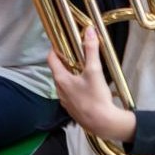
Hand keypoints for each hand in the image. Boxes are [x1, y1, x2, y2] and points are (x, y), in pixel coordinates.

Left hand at [49, 26, 135, 142]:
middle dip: (65, 62)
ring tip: (82, 70)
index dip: (54, 50)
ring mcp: (65, 101)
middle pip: (58, 71)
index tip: (60, 43)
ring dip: (70, 76)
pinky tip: (88, 88)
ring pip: (64, 84)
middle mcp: (59, 90)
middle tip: (75, 55)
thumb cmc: (96, 97)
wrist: (103, 124)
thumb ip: (91, 50)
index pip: (51, 60)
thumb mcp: (94, 71)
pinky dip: (75, 88)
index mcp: (61, 79)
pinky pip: (70, 94)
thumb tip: (89, 31)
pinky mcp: (73, 109)